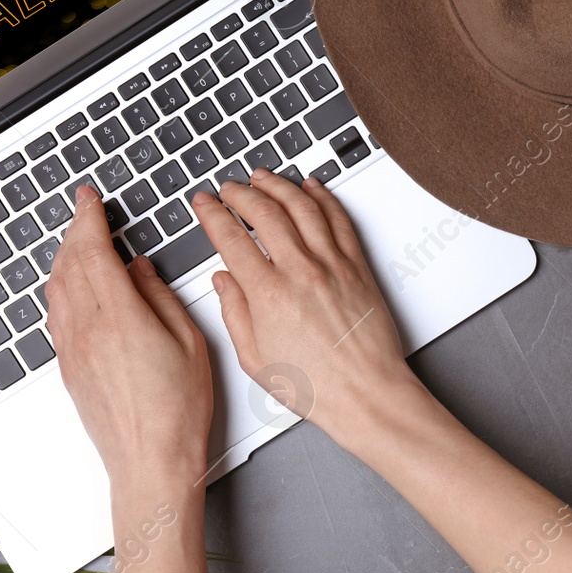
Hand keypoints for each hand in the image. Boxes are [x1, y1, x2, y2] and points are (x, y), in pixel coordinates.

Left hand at [46, 186, 213, 489]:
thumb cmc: (177, 412)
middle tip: (84, 210)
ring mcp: (72, 351)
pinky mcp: (69, 369)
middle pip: (68, 264)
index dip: (90, 218)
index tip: (91, 199)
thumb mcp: (189, 341)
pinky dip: (62, 287)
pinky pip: (56, 314)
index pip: (94, 251)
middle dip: (75, 230)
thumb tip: (139, 270)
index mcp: (119, 318)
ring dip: (64, 256)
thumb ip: (160, 297)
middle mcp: (86, 331)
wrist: (150, 463)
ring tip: (77, 241)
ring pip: (56, 288)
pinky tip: (73, 285)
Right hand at [192, 170, 422, 444]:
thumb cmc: (317, 387)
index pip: (231, 238)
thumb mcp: (255, 360)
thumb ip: (234, 314)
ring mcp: (332, 266)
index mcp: (268, 295)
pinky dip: (323, 197)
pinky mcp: (358, 267)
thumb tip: (223, 282)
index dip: (213, 214)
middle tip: (229, 187)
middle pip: (265, 212)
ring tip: (263, 177)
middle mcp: (300, 272)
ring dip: (279, 185)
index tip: (204, 203)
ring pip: (302, 206)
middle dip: (241, 192)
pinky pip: (339, 219)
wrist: (367, 395)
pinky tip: (312, 187)